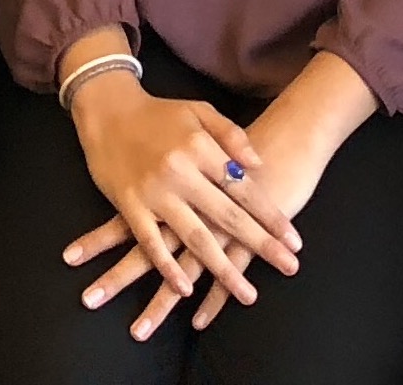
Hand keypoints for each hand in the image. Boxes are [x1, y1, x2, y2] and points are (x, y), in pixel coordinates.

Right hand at [61, 71, 299, 336]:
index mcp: (200, 147)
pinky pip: (151, 242)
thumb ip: (230, 134)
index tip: (294, 240)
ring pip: (195, 237)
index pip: (244, 188)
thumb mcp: (199, 110)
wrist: (108, 110)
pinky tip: (186, 288)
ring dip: (223, 269)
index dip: (270, 216)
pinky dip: (167, 267)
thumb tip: (258, 162)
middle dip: (261, 244)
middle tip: (288, 267)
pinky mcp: (130, 205)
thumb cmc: (159, 113)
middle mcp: (181, 172)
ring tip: (248, 293)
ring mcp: (155, 191)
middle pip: (227, 216)